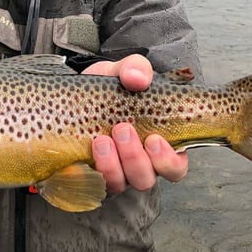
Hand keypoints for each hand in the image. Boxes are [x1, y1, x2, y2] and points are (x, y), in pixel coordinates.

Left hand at [83, 54, 188, 193]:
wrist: (76, 93)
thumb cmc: (109, 87)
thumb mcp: (123, 71)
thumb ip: (136, 68)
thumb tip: (139, 78)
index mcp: (157, 143)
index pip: (175, 166)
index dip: (169, 160)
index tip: (154, 139)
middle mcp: (138, 163)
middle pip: (147, 179)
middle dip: (135, 158)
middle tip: (122, 130)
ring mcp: (113, 171)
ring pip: (121, 183)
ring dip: (112, 165)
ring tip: (101, 140)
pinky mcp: (89, 173)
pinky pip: (92, 183)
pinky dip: (91, 169)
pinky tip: (86, 151)